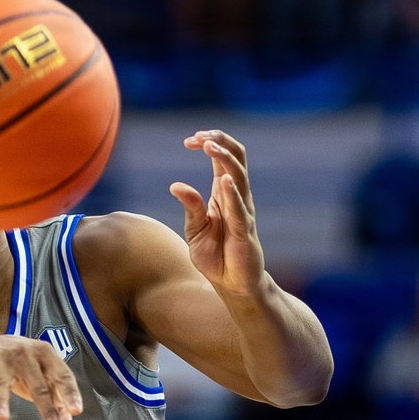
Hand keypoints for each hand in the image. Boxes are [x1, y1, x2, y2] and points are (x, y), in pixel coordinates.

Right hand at [0, 335, 82, 419]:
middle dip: (47, 411)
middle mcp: (25, 353)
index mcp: (46, 355)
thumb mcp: (43, 381)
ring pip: (2, 382)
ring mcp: (1, 356)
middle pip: (38, 386)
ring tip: (2, 419)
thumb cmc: (25, 369)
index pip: (61, 376)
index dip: (69, 393)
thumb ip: (58, 405)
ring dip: (2, 401)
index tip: (76, 411)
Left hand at [170, 130, 265, 295]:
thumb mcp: (195, 228)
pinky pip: (240, 209)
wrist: (231, 284)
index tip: (188, 140)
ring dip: (225, 160)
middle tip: (199, 135)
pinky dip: (232, 194)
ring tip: (210, 146)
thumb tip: (175, 186)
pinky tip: (225, 180)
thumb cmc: (215, 256)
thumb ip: (190, 206)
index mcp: (224, 194)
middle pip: (236, 159)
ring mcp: (243, 212)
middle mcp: (237, 198)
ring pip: (240, 177)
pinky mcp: (245, 232)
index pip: (222, 159)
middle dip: (219, 142)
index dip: (209, 143)